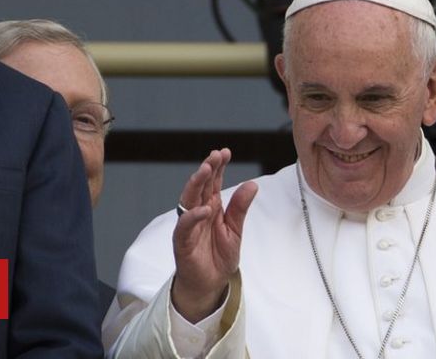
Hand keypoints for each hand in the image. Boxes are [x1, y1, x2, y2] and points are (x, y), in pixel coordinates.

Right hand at [170, 148, 257, 322]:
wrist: (210, 284)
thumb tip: (252, 184)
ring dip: (196, 184)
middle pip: (200, 186)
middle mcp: (198, 212)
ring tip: (206, 170)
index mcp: (211, 207)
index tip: (225, 152)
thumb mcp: (235, 230)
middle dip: (207, 168)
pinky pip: (185, 226)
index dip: (218, 166)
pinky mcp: (182, 241)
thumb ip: (240, 208)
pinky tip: (204, 208)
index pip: (213, 182)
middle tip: (215, 155)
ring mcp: (189, 225)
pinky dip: (193, 216)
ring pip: (189, 199)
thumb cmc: (219, 256)